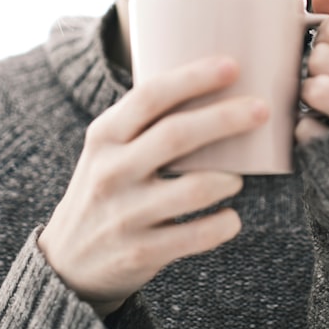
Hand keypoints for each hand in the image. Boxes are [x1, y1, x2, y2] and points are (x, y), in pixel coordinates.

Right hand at [38, 56, 265, 316]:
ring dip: (228, 179)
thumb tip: (213, 84)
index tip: (232, 66)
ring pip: (194, 188)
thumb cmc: (106, 188)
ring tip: (238, 177)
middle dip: (226, 118)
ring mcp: (125, 214)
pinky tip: (231, 218)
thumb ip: (144, 122)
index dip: (193, 78)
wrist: (65, 262)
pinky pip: (196, 236)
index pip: (150, 96)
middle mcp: (111, 171)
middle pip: (177, 135)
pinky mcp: (141, 252)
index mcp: (104, 136)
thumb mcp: (108, 149)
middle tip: (262, 109)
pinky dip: (223, 225)